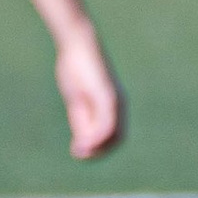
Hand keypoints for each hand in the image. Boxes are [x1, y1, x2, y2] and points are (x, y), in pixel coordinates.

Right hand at [56, 29, 124, 160]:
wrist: (77, 43)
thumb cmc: (76, 69)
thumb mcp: (78, 100)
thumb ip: (82, 121)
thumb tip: (82, 145)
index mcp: (115, 105)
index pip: (115, 136)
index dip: (100, 149)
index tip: (79, 151)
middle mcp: (120, 104)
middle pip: (118, 139)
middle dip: (99, 151)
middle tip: (78, 153)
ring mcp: (115, 100)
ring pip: (113, 133)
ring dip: (97, 147)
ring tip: (80, 151)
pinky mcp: (106, 95)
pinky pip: (107, 122)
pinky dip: (97, 136)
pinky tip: (84, 141)